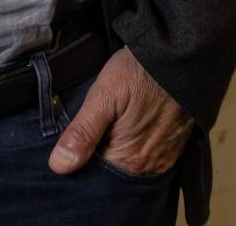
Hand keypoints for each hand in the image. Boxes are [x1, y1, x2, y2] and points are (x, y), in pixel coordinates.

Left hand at [48, 47, 193, 178]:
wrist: (176, 57)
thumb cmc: (137, 73)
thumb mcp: (102, 96)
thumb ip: (83, 132)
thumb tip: (59, 166)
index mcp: (129, 160)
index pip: (95, 178)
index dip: (78, 164)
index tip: (67, 149)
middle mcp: (148, 167)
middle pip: (112, 174)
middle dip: (95, 160)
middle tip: (83, 136)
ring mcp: (162, 158)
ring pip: (127, 167)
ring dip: (112, 154)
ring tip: (102, 132)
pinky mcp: (172, 148)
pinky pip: (145, 158)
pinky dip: (130, 150)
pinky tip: (121, 132)